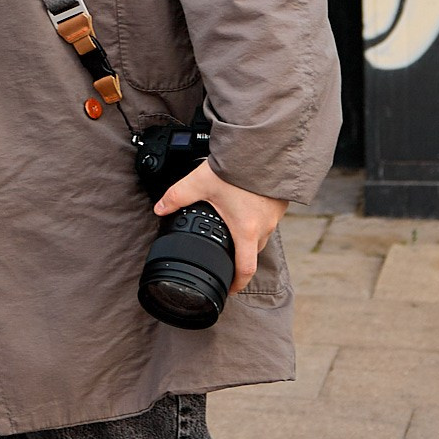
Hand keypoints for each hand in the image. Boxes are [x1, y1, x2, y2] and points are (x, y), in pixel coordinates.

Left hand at [153, 161, 287, 292]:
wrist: (265, 150)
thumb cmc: (238, 170)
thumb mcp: (200, 183)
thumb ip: (177, 197)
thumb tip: (160, 208)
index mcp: (245, 231)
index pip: (245, 269)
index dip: (236, 283)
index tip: (229, 288)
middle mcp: (263, 228)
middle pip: (252, 253)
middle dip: (238, 257)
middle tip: (223, 256)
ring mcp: (274, 217)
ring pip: (260, 236)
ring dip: (247, 237)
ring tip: (231, 229)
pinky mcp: (279, 205)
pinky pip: (267, 221)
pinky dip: (256, 221)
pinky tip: (243, 209)